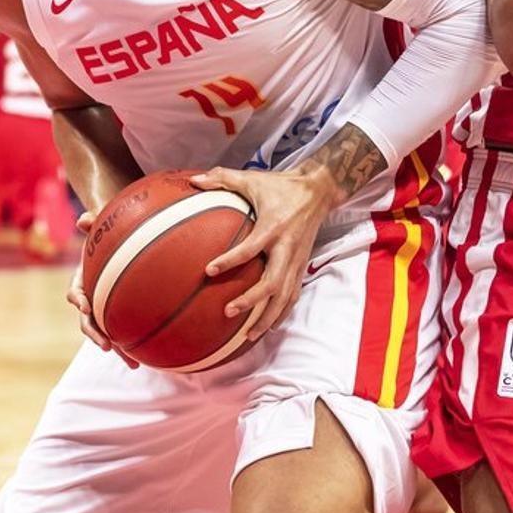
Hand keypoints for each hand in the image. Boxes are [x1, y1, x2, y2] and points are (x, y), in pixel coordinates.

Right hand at [66, 210, 137, 367]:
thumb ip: (93, 223)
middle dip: (95, 335)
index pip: (75, 293)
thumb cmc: (109, 236)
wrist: (120, 244)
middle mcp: (92, 299)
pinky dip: (134, 344)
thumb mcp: (102, 227)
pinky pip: (126, 331)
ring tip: (133, 363)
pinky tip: (151, 356)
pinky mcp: (121, 315)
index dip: (78, 301)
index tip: (85, 306)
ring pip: (108, 332)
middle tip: (106, 346)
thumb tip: (83, 219)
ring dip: (118, 348)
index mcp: (83, 281)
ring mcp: (106, 309)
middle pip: (88, 321)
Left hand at [193, 163, 343, 340]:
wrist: (319, 190)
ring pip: (285, 296)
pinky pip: (293, 295)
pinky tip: (268, 326)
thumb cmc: (281, 185)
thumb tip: (194, 179)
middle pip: (272, 282)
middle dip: (252, 300)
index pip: (251, 248)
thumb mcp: (253, 178)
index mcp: (273, 226)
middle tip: (228, 311)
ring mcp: (297, 259)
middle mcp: (287, 247)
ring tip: (248, 334)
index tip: (209, 270)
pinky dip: (281, 313)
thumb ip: (223, 178)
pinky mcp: (302, 265)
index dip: (230, 260)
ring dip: (268, 316)